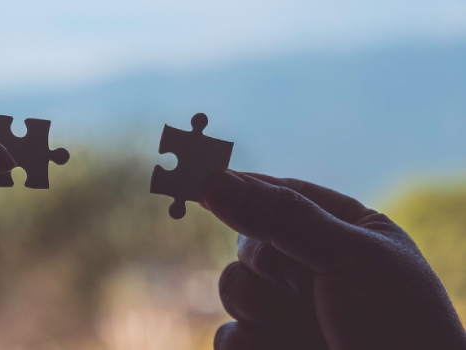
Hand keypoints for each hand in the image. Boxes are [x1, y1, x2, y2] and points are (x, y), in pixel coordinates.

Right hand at [204, 171, 465, 348]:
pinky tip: (287, 348)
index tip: (201, 179)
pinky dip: (250, 343)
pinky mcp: (270, 347)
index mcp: (345, 231)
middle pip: (248, 242)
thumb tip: (214, 181)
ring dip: (262, 308)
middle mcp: (313, 268)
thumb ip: (280, 216)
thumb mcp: (348, 257)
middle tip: (308, 287)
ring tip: (310, 328)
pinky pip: (228, 337)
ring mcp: (289, 312)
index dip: (242, 187)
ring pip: (233, 287)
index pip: (281, 192)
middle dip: (270, 267)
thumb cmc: (399, 328)